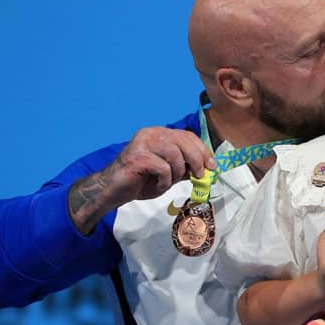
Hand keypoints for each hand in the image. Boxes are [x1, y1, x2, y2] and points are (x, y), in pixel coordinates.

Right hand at [69, 127, 215, 233]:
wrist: (113, 191)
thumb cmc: (141, 182)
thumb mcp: (169, 174)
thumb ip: (184, 168)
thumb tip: (206, 169)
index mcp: (159, 134)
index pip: (187, 136)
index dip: (202, 150)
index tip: (212, 166)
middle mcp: (151, 133)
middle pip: (183, 141)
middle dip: (196, 160)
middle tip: (199, 176)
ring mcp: (143, 143)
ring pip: (174, 154)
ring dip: (176, 173)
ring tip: (167, 182)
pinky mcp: (137, 157)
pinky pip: (162, 168)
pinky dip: (164, 181)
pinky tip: (156, 185)